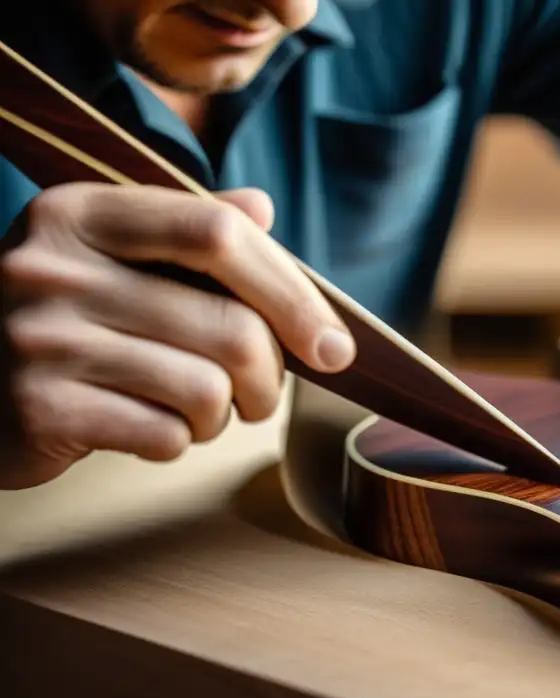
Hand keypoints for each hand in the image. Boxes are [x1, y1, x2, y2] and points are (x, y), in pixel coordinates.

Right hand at [0, 183, 354, 488]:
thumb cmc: (66, 320)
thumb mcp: (112, 255)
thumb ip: (188, 228)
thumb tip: (262, 208)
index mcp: (83, 213)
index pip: (218, 234)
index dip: (292, 292)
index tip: (335, 345)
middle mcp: (53, 266)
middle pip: (231, 328)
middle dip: (270, 378)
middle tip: (260, 395)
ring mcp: (39, 337)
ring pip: (207, 390)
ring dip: (222, 416)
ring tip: (195, 410)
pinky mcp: (37, 407)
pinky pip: (165, 436)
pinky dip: (178, 442)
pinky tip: (146, 429)